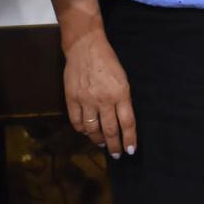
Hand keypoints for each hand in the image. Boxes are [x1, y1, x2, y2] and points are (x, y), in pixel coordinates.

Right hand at [63, 29, 136, 157]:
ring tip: (103, 145)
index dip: (129, 139)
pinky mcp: (72, 99)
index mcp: (121, 93)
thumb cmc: (109, 63)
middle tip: (117, 154)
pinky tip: (86, 132)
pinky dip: (82, 130)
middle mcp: (104, 100)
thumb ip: (123, 100)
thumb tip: (123, 121)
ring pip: (92, 129)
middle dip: (115, 145)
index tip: (131, 150)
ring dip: (98, 140)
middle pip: (110, 130)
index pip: (127, 123)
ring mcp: (86, 100)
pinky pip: (76, 121)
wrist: (86, 48)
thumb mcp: (124, 80)